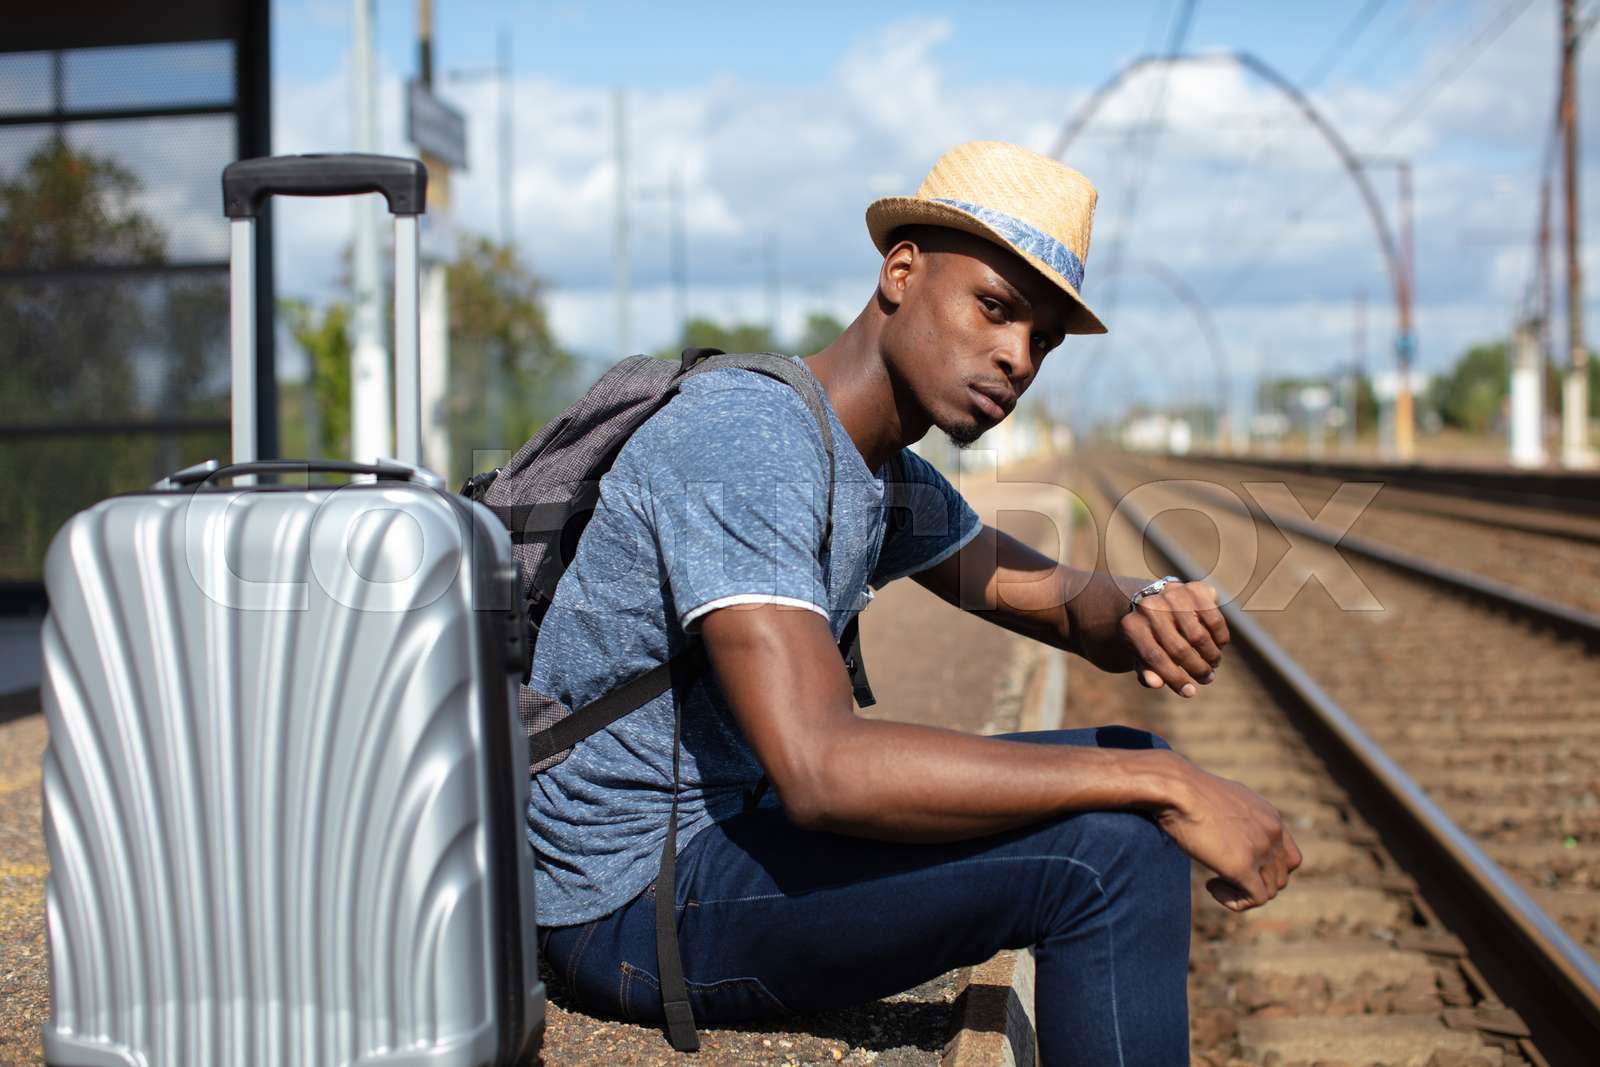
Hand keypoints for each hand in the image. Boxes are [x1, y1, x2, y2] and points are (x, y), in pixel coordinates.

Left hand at [1121, 579, 1227, 696]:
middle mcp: (1149, 607)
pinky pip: (1214, 620)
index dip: (1174, 678)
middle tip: (1207, 678)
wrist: (1156, 600)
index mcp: (1131, 626)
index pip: (1154, 657)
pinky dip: (1220, 638)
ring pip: (1198, 636)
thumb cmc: (1149, 636)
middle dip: (1197, 669)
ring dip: (1211, 656)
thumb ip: (1146, 670)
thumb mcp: (1141, 655)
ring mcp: (1171, 595)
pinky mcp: (1194, 589)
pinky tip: (1219, 646)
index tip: (1190, 693)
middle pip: (1179, 648)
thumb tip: (1156, 683)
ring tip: (1213, 664)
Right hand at [1156, 757, 1300, 910]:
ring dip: (1242, 893)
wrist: (1176, 788)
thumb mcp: (1222, 798)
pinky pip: (1255, 899)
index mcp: (1269, 817)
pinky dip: (1235, 901)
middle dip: (1253, 883)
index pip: (1290, 858)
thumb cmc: (1187, 790)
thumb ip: (1235, 816)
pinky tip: (1211, 887)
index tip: (1240, 865)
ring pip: (1269, 891)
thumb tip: (1225, 828)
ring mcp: (1260, 851)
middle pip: (1279, 878)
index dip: (1267, 870)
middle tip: (1223, 875)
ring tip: (1214, 881)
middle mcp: (1272, 833)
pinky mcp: (1242, 867)